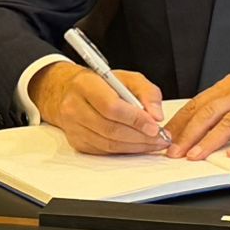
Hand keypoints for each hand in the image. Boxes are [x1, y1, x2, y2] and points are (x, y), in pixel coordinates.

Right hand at [30, 61, 166, 154]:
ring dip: (135, 147)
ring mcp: (73, 127)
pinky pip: (104, 151)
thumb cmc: (100, 83)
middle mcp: (74, 107)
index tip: (155, 126)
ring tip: (154, 143)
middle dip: (140, 136)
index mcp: (85, 85)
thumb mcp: (126, 78)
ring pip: (108, 144)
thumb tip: (156, 115)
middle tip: (160, 138)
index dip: (135, 119)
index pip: (111, 107)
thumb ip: (146, 92)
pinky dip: (125, 151)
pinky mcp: (77, 142)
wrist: (69, 91)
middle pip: (111, 129)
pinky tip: (138, 146)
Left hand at [166, 53, 229, 161]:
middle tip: (173, 151)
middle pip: (207, 112)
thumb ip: (225, 101)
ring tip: (195, 155)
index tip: (164, 136)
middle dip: (187, 134)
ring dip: (209, 140)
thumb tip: (201, 118)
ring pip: (228, 121)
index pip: (197, 103)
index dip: (180, 121)